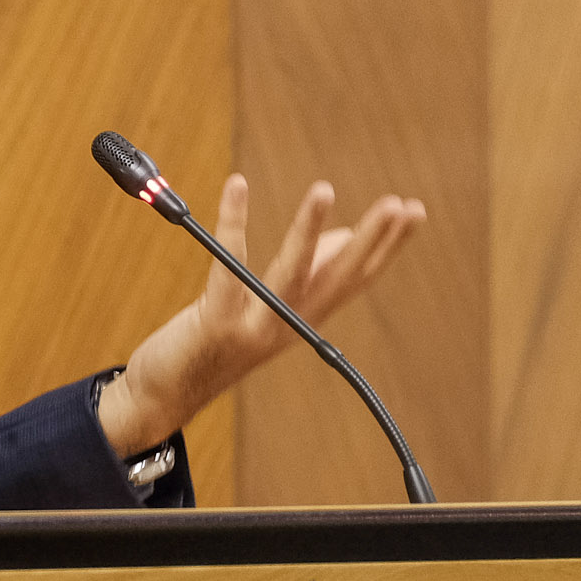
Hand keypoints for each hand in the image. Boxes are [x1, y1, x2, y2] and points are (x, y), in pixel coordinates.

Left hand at [97, 175, 425, 456]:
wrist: (165, 395)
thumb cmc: (213, 342)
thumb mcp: (264, 306)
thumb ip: (303, 273)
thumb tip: (340, 235)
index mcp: (303, 319)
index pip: (356, 277)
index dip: (387, 246)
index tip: (414, 210)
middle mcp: (287, 325)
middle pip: (339, 278)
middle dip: (373, 241)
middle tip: (402, 205)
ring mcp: (254, 327)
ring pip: (291, 274)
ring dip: (308, 231)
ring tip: (324, 189)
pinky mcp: (216, 323)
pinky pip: (229, 267)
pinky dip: (233, 223)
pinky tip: (236, 185)